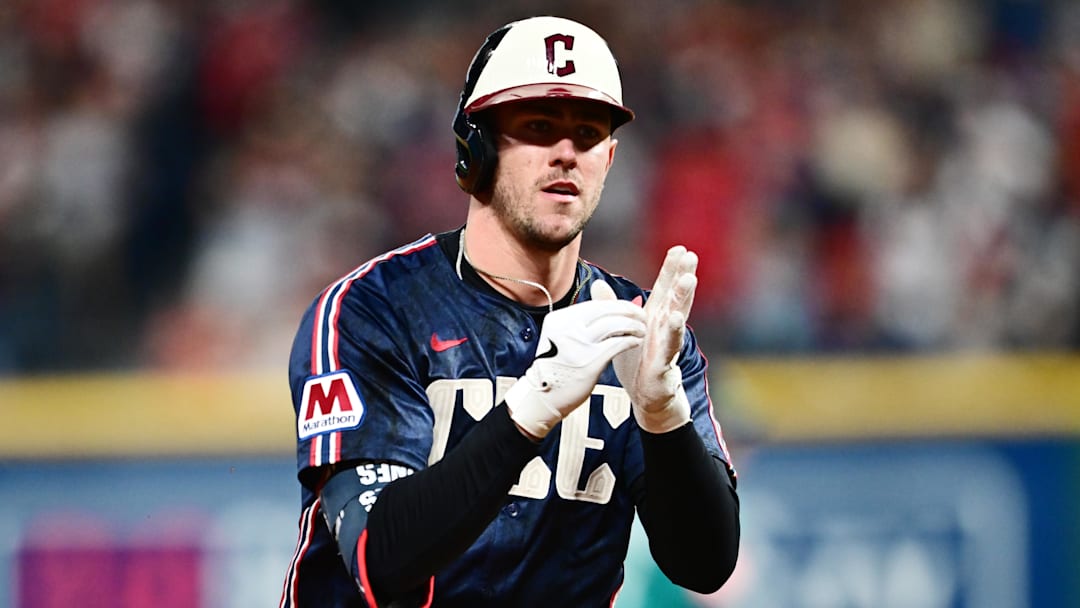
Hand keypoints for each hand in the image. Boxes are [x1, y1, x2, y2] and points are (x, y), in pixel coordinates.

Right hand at [505, 283, 645, 438]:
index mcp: (560, 319)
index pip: (595, 305)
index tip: (629, 309)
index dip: (616, 304)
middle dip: (629, 311)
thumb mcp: (561, 336)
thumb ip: (581, 320)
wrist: (543, 397)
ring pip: (615, 324)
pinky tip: (636, 342)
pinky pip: (618, 343)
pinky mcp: (590, 361)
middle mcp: (567, 328)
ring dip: (633, 325)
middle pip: (606, 310)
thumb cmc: (556, 368)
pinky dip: (631, 340)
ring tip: (642, 330)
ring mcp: (578, 344)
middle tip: (642, 315)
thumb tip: (603, 299)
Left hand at [594, 246, 696, 432]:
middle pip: (676, 297)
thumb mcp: (621, 329)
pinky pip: (670, 345)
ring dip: (683, 298)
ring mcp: (668, 342)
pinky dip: (674, 331)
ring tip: (688, 279)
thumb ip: (610, 306)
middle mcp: (665, 326)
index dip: (672, 269)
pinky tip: (677, 318)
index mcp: (655, 315)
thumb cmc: (636, 359)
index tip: (680, 249)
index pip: (665, 288)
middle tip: (690, 256)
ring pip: (677, 316)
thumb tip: (598, 283)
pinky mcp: (664, 361)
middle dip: (683, 276)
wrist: (645, 394)